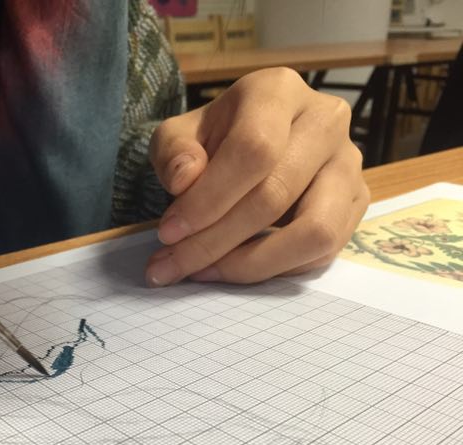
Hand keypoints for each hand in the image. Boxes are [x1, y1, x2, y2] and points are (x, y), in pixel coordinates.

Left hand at [147, 67, 369, 285]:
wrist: (250, 144)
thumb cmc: (212, 140)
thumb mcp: (177, 137)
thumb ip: (173, 153)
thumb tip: (185, 180)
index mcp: (277, 92)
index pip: (252, 150)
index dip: (208, 199)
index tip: (169, 232)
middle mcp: (325, 121)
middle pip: (275, 194)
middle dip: (216, 240)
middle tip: (174, 263)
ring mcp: (349, 163)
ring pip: (315, 231)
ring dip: (253, 264)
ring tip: (206, 271)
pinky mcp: (356, 202)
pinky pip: (323, 252)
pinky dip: (275, 269)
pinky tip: (235, 267)